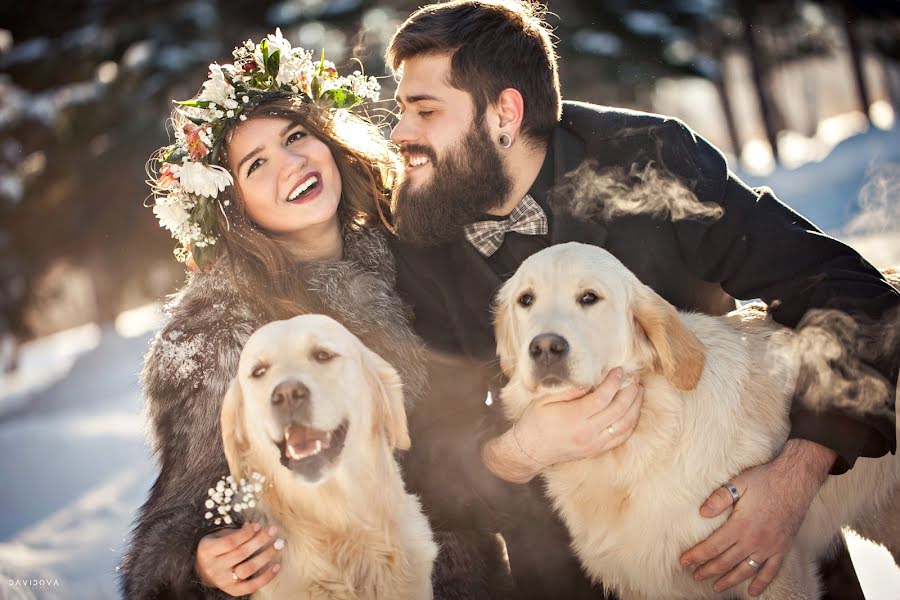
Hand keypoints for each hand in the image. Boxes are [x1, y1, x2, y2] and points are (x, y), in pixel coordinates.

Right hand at [196, 521, 283, 595]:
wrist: (205, 571)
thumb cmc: (217, 548)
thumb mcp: (220, 536)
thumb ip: (237, 531)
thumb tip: (255, 524)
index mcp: (207, 550)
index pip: (230, 542)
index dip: (246, 533)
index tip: (259, 525)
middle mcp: (214, 568)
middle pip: (241, 554)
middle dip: (259, 541)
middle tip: (273, 531)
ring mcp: (223, 581)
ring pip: (247, 569)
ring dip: (266, 556)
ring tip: (278, 545)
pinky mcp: (233, 590)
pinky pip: (251, 586)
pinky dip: (266, 577)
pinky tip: (277, 565)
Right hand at [483, 368, 642, 482]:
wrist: (530, 450)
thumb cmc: (535, 421)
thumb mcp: (545, 400)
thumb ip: (569, 391)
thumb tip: (589, 382)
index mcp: (574, 418)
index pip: (603, 398)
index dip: (614, 382)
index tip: (619, 370)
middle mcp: (587, 433)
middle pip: (619, 410)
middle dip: (630, 392)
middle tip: (634, 378)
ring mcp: (594, 444)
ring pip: (625, 425)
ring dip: (635, 407)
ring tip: (638, 392)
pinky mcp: (597, 450)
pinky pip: (621, 438)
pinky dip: (631, 423)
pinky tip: (633, 411)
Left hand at [680, 439, 835, 596]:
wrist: (796, 481)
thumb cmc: (765, 480)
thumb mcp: (739, 483)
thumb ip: (720, 498)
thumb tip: (702, 512)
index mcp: (741, 525)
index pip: (713, 546)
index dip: (697, 555)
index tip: (684, 561)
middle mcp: (754, 540)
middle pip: (726, 561)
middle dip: (708, 570)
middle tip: (695, 575)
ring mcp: (769, 547)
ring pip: (745, 570)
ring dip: (729, 580)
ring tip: (716, 587)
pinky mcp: (782, 548)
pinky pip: (771, 571)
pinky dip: (761, 583)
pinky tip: (752, 593)